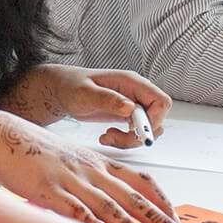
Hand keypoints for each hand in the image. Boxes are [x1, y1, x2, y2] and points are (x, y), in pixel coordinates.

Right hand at [0, 110, 188, 222]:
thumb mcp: (70, 159)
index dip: (162, 200)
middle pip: (134, 197)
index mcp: (98, 162)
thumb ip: (89, 178)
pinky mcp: (50, 191)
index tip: (176, 218)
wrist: (1, 136)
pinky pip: (78, 214)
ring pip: (111, 207)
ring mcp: (71, 181)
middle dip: (161, 219)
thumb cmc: (33, 150)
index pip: (141, 180)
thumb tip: (106, 204)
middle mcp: (91, 171)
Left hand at [3, 64, 173, 147]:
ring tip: (107, 137)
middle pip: (156, 119)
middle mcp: (136, 93)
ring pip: (147, 130)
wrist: (61, 91)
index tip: (136, 132)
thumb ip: (107, 99)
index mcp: (131, 82)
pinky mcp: (126, 116)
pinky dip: (124, 140)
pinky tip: (107, 136)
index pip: (161, 101)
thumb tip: (130, 107)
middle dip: (139, 135)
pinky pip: (135, 134)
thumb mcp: (85, 93)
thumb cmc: (70, 86)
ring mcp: (132, 105)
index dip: (154, 120)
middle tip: (115, 137)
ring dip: (130, 140)